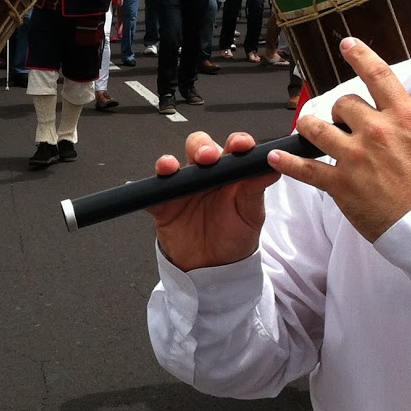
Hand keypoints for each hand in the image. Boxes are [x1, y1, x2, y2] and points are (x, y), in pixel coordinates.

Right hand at [149, 131, 279, 269]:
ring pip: (172, 165)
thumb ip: (257, 188)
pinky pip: (151, 194)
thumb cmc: (235, 236)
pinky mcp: (163, 205)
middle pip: (198, 148)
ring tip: (169, 168)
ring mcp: (182, 188)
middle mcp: (205, 175)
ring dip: (169, 162)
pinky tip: (137, 187)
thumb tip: (273, 167)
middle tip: (207, 157)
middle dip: (201, 147)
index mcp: (230, 172)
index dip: (236, 142)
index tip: (241, 145)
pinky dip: (144, 190)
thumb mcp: (251, 213)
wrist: (215, 268)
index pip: (232, 148)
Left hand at [271, 38, 410, 241]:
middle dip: (340, 109)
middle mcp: (375, 132)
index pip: (378, 76)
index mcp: (404, 119)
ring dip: (309, 126)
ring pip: (316, 129)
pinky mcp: (341, 185)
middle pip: (343, 103)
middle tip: (343, 120)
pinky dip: (287, 163)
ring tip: (308, 128)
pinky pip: (305, 169)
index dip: (360, 55)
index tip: (347, 45)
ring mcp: (354, 158)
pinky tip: (275, 157)